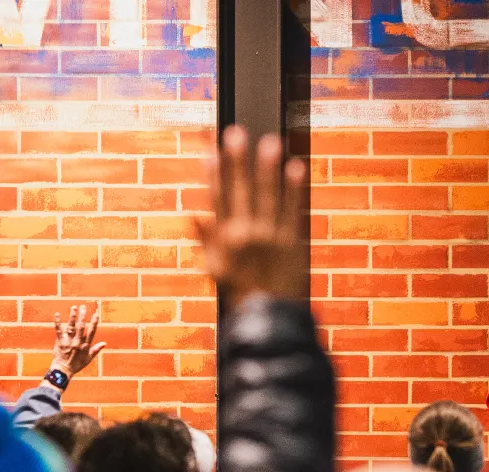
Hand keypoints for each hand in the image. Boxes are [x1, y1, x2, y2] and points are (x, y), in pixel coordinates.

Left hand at [51, 304, 105, 377]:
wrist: (63, 370)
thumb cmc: (76, 365)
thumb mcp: (88, 359)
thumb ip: (96, 349)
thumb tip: (104, 343)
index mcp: (85, 346)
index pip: (91, 332)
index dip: (94, 323)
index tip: (96, 314)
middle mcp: (77, 342)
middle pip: (81, 327)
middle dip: (82, 316)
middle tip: (83, 307)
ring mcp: (68, 342)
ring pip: (71, 327)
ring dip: (72, 317)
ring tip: (74, 307)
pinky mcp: (59, 342)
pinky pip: (58, 330)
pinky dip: (58, 322)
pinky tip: (58, 314)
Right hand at [194, 125, 309, 308]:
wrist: (270, 319)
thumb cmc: (241, 293)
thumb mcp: (215, 270)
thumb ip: (206, 242)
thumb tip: (192, 216)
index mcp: (225, 240)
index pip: (217, 201)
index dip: (213, 176)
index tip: (209, 152)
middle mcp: (246, 235)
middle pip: (240, 192)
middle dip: (237, 163)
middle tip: (235, 135)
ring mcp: (271, 237)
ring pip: (268, 196)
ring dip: (267, 169)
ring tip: (269, 142)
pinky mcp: (293, 241)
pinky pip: (293, 210)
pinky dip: (294, 189)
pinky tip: (295, 166)